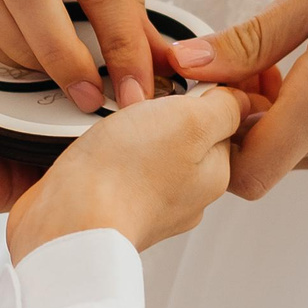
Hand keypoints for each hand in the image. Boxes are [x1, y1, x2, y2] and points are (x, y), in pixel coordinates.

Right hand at [5, 84, 247, 258]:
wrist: (66, 222)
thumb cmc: (123, 176)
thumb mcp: (190, 120)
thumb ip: (224, 107)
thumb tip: (241, 100)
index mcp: (216, 175)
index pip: (225, 122)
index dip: (203, 94)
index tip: (178, 85)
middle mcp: (187, 196)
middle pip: (186, 136)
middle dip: (165, 115)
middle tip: (141, 105)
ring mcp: (149, 205)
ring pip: (150, 152)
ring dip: (132, 132)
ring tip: (114, 128)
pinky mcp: (113, 207)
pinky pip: (117, 168)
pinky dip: (107, 154)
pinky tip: (94, 149)